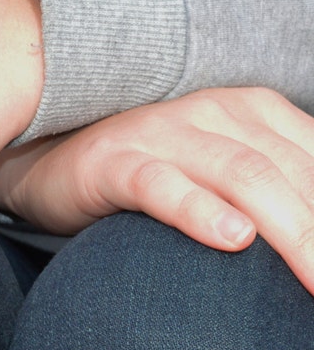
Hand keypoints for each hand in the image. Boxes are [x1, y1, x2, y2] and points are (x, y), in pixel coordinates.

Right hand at [0, 87, 313, 293]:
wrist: (59, 162)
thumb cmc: (151, 175)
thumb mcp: (220, 173)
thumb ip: (273, 190)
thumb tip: (309, 237)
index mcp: (251, 110)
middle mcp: (213, 111)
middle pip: (290, 173)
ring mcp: (162, 133)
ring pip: (241, 174)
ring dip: (290, 230)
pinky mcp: (116, 162)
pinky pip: (163, 184)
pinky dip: (199, 210)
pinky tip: (232, 239)